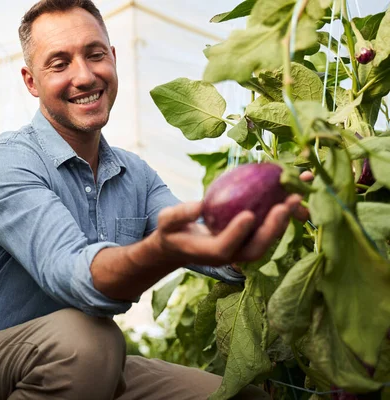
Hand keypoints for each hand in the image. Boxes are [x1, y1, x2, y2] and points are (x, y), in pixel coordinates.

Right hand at [154, 170, 312, 266]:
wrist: (181, 245)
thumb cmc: (172, 231)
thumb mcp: (167, 221)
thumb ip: (179, 215)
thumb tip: (199, 206)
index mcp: (209, 253)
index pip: (225, 247)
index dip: (237, 233)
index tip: (249, 215)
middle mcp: (231, 256)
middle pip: (256, 248)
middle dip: (273, 228)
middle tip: (286, 204)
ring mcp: (242, 249)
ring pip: (268, 240)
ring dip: (285, 219)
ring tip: (298, 194)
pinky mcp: (250, 240)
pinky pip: (269, 228)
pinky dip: (282, 212)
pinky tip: (292, 191)